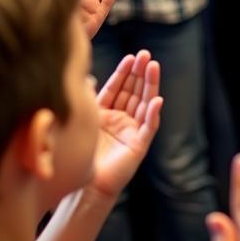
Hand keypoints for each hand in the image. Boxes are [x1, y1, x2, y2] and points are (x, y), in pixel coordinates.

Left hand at [89, 51, 162, 199]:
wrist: (85, 186)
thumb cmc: (82, 156)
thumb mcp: (84, 122)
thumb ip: (87, 100)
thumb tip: (86, 78)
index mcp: (108, 113)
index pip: (118, 88)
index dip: (124, 72)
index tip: (131, 57)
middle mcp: (122, 119)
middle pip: (134, 91)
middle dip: (140, 73)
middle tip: (146, 55)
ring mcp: (132, 130)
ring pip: (144, 102)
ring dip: (150, 85)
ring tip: (154, 67)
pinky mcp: (139, 144)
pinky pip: (149, 126)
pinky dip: (153, 113)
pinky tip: (157, 100)